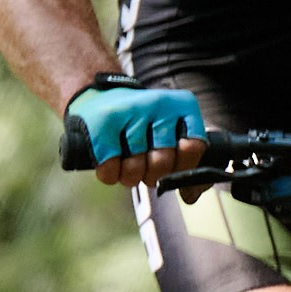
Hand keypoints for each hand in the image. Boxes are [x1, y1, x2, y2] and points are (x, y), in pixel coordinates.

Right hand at [68, 81, 208, 189]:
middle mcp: (159, 103)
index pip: (193, 148)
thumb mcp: (170, 133)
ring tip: (128, 167)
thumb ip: (187, 163)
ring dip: (130, 176)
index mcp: (182, 106)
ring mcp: (130, 110)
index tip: (172, 169)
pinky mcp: (103, 122)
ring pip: (135, 167)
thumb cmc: (140, 123)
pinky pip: (110, 167)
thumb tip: (189, 196)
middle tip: (145, 169)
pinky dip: (110, 175)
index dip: (182, 167)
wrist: (97, 95)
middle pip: (163, 161)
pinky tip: (111, 165)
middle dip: (154, 175)